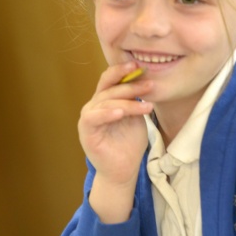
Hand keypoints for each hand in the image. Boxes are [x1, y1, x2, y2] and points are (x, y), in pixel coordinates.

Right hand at [79, 62, 153, 221]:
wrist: (123, 170)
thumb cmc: (129, 143)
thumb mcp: (136, 117)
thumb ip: (135, 100)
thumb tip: (145, 80)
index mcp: (105, 100)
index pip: (110, 79)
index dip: (122, 71)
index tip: (139, 65)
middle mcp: (95, 105)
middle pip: (109, 88)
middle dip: (130, 84)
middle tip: (150, 84)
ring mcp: (89, 118)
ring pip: (106, 102)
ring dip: (128, 102)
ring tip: (146, 106)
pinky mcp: (86, 132)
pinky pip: (94, 118)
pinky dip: (108, 113)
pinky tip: (121, 112)